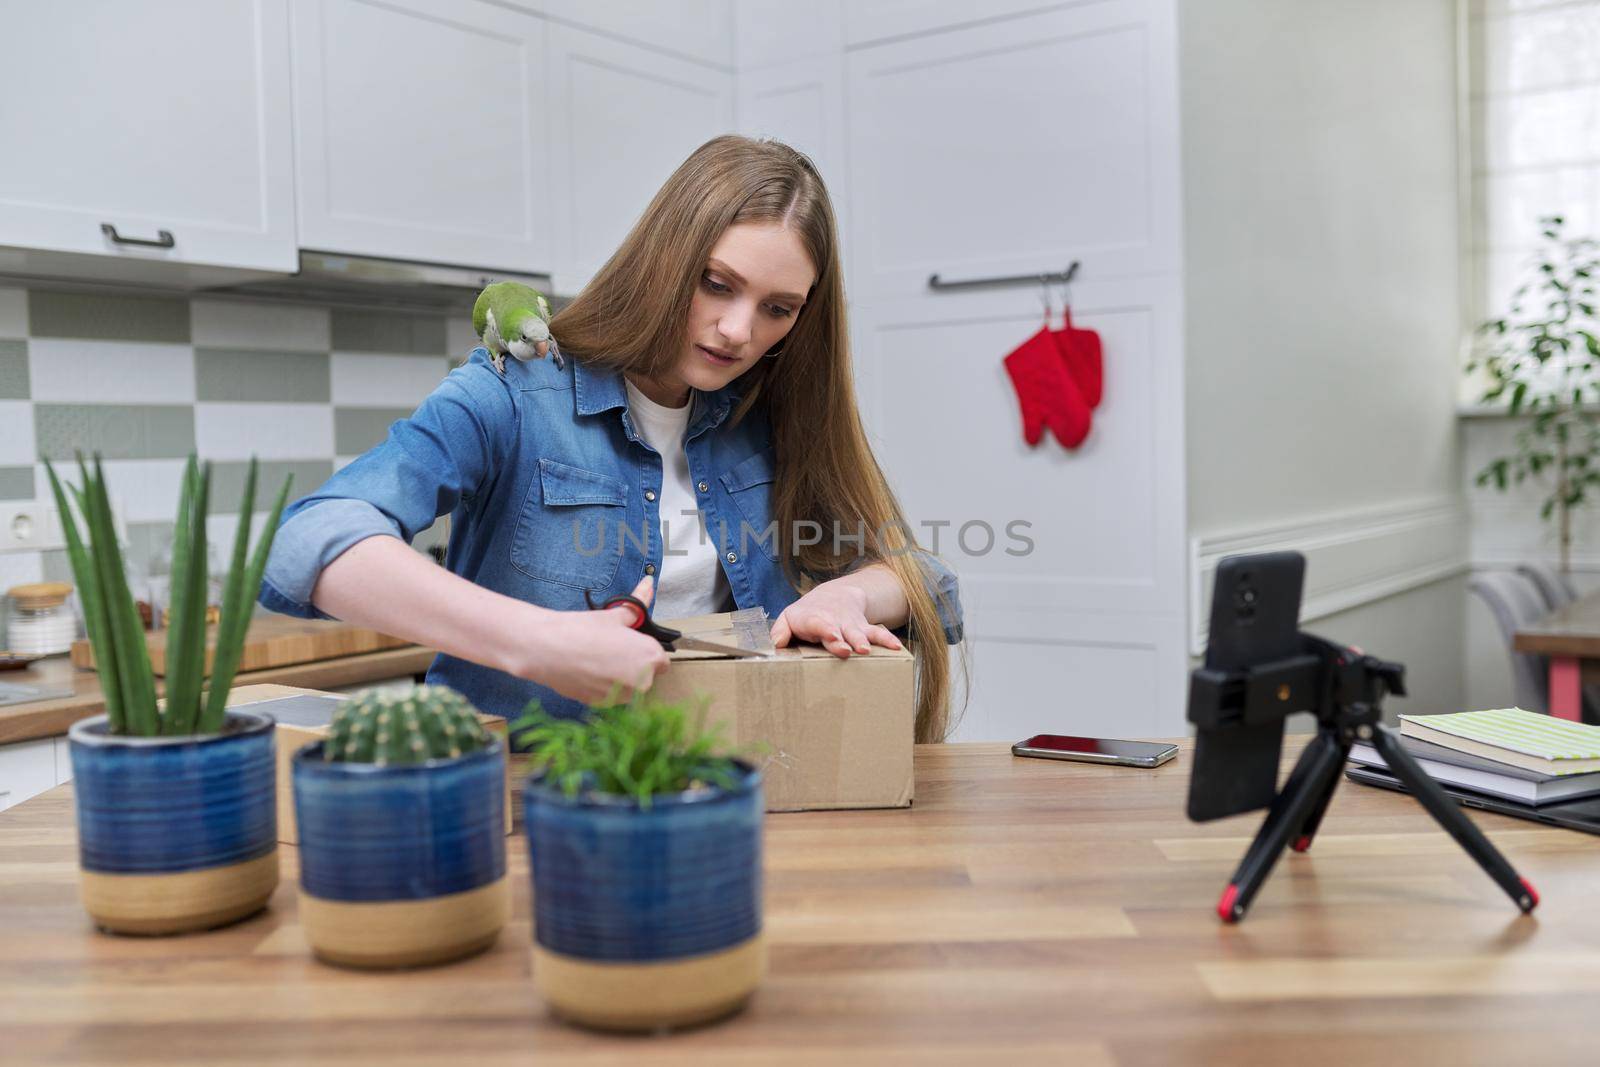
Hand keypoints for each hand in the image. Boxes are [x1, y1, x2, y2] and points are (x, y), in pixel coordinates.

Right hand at [512, 575, 669, 704]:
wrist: (547, 650)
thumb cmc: (583, 629)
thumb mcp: (614, 615)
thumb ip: (637, 605)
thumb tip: (649, 584)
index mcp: (650, 657)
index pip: (661, 661)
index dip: (645, 652)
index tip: (630, 645)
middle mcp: (642, 682)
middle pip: (645, 676)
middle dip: (632, 665)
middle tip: (609, 650)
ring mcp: (621, 698)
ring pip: (627, 688)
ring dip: (618, 678)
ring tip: (596, 659)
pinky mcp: (602, 705)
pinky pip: (609, 695)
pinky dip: (601, 686)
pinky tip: (586, 671)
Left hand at [770, 580, 904, 658]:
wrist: (834, 596)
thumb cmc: (807, 614)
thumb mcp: (790, 618)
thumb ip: (780, 631)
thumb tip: (775, 646)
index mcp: (813, 619)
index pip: (818, 623)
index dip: (826, 630)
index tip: (832, 638)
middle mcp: (834, 621)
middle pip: (840, 630)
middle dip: (843, 640)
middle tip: (847, 649)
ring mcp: (851, 625)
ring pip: (859, 632)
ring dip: (863, 640)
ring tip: (866, 650)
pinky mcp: (864, 629)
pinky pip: (878, 633)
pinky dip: (888, 640)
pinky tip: (897, 648)